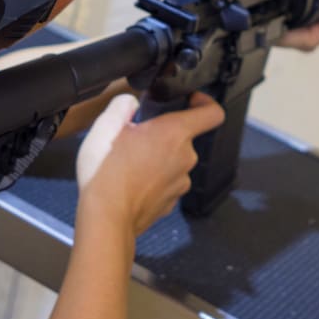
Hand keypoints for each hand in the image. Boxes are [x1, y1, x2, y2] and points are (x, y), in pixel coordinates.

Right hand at [75, 92, 224, 235]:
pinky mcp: (171, 202)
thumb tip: (130, 103)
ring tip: (128, 163)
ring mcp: (180, 183)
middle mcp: (185, 157)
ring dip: (157, 159)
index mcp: (175, 133)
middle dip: (163, 135)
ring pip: (173, 162)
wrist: (105, 217)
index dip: (204, 102)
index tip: (191, 100)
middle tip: (136, 138)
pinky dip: (153, 180)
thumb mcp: (106, 126)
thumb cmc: (106, 173)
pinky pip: (166, 183)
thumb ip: (123, 105)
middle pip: (184, 138)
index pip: (212, 113)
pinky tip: (131, 182)